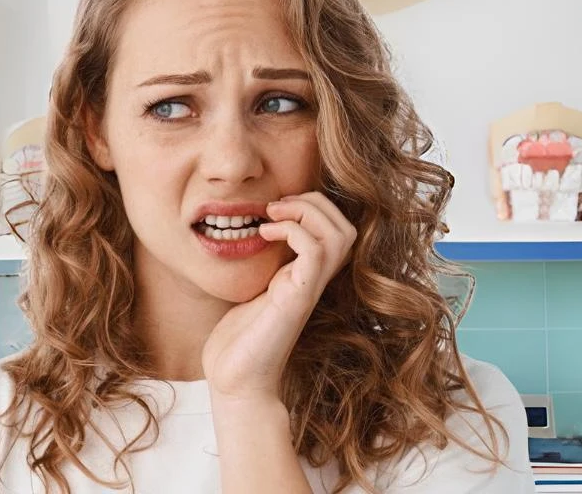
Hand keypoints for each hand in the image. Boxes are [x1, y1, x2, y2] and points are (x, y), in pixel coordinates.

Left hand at [201, 191, 356, 403]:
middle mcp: (314, 281)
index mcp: (307, 276)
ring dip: (307, 211)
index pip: (336, 229)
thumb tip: (247, 233)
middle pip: (346, 227)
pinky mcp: (297, 298)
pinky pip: (315, 251)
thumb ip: (261, 264)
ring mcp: (308, 289)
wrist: (235, 379)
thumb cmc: (238, 338)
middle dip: (315, 202)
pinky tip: (265, 234)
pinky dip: (292, 230)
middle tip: (278, 206)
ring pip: (339, 234)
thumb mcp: (252, 288)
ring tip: (273, 215)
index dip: (314, 207)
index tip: (277, 208)